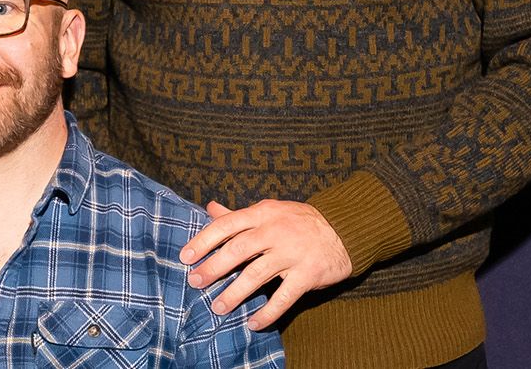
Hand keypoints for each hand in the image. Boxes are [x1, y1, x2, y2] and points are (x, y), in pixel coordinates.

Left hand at [180, 199, 349, 329]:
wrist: (344, 230)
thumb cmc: (298, 222)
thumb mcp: (269, 211)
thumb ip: (239, 215)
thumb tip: (210, 208)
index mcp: (263, 214)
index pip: (227, 225)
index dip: (204, 240)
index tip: (186, 256)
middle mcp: (276, 231)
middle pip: (238, 250)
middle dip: (214, 268)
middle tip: (195, 282)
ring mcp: (293, 253)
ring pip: (258, 275)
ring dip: (235, 294)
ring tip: (218, 308)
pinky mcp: (309, 274)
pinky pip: (285, 297)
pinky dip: (268, 313)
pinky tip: (254, 323)